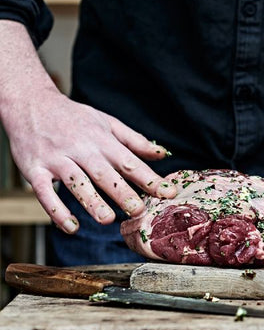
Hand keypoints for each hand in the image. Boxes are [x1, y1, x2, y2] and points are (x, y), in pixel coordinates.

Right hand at [3, 88, 175, 233]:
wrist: (31, 103)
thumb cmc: (74, 117)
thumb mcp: (107, 122)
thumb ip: (135, 141)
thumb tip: (163, 154)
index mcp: (102, 139)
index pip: (130, 161)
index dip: (150, 178)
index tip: (168, 192)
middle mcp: (81, 149)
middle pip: (104, 173)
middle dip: (122, 192)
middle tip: (138, 210)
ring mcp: (57, 159)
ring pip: (76, 182)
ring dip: (91, 202)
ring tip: (107, 219)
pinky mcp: (35, 169)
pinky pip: (44, 192)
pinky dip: (56, 210)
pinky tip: (71, 226)